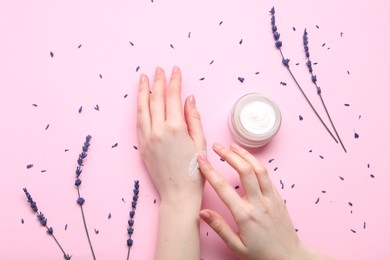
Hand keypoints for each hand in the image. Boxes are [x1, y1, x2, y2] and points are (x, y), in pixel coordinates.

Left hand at [137, 66, 205, 205]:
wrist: (178, 194)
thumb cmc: (194, 171)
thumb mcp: (200, 143)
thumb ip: (193, 118)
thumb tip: (189, 99)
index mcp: (175, 128)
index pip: (173, 97)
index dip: (175, 81)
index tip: (175, 70)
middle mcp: (158, 130)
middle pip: (156, 99)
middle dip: (158, 81)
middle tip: (159, 69)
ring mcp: (147, 138)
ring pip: (142, 108)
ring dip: (143, 91)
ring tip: (143, 78)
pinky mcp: (142, 146)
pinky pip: (139, 122)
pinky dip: (139, 108)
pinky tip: (141, 101)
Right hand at [198, 143, 330, 259]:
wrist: (289, 257)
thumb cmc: (262, 254)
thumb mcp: (236, 246)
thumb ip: (219, 227)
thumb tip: (202, 213)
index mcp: (245, 216)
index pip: (223, 188)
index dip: (210, 171)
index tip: (201, 160)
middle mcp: (259, 203)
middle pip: (244, 171)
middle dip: (229, 155)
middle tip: (217, 146)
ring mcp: (271, 199)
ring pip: (259, 169)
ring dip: (244, 155)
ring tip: (232, 146)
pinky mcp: (278, 198)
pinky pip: (267, 176)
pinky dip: (256, 163)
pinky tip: (248, 159)